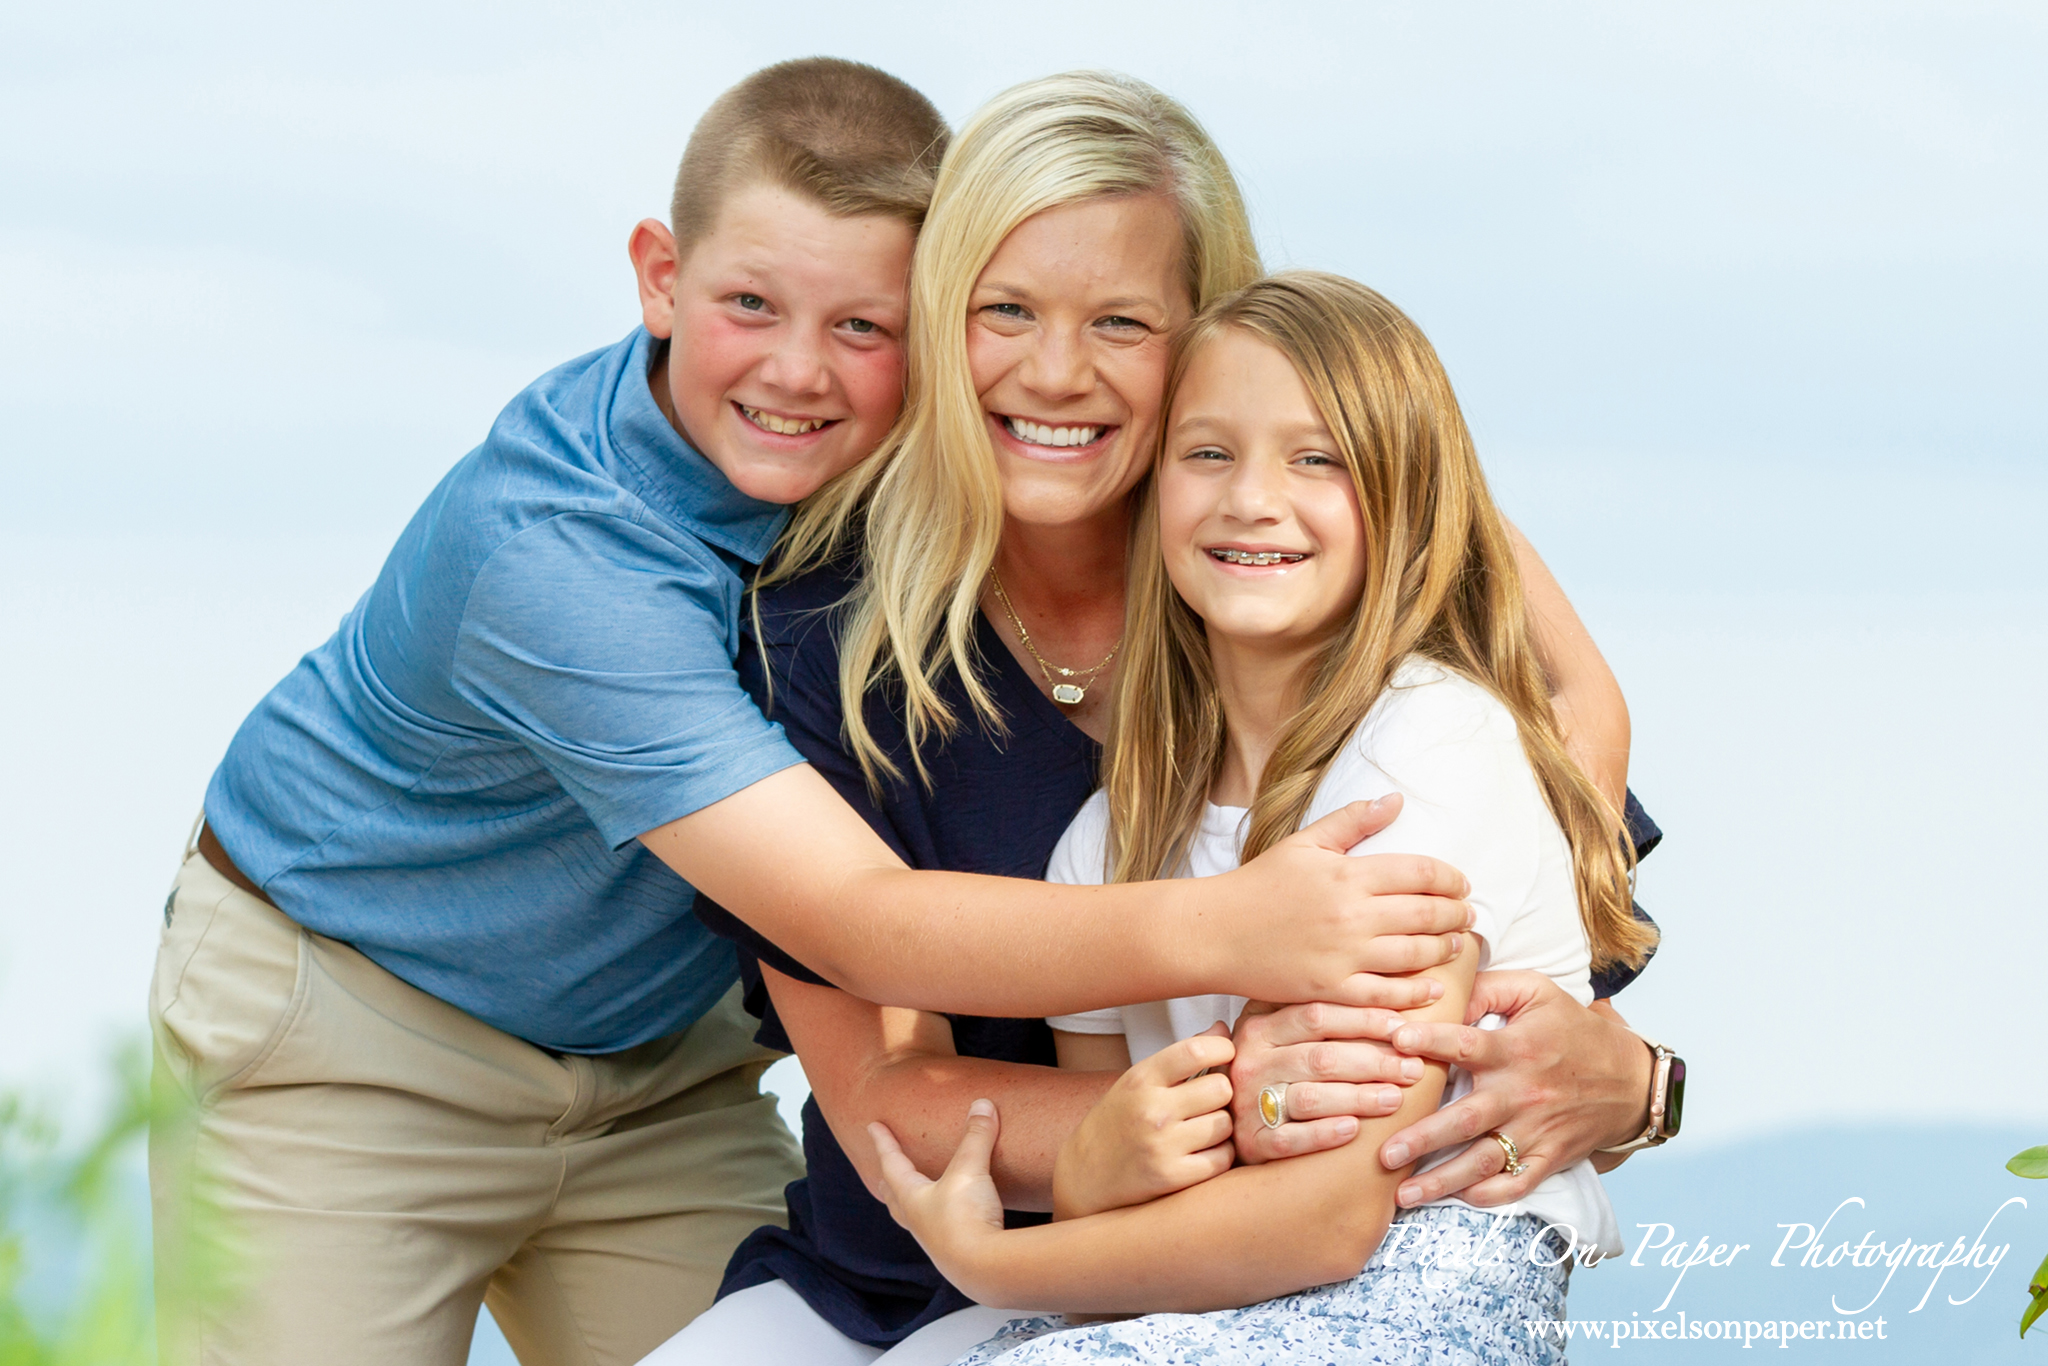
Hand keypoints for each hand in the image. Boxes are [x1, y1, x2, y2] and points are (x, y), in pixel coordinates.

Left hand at [869, 1100, 1008, 1299]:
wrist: (982, 1269)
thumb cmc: (965, 1218)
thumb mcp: (970, 1170)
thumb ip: (976, 1137)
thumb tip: (982, 1105)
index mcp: (911, 1198)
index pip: (892, 1164)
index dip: (884, 1143)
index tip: (872, 1126)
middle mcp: (918, 1220)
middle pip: (895, 1198)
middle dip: (888, 1183)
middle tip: (880, 1176)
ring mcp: (935, 1240)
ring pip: (914, 1219)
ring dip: (910, 1206)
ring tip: (913, 1199)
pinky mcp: (955, 1253)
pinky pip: (940, 1232)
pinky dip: (938, 1221)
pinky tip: (950, 1220)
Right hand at [1053, 1026, 1235, 1219]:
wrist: (1083, 1174)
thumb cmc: (1116, 1122)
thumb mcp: (1138, 1081)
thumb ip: (1181, 1056)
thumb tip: (1222, 1027)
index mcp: (1141, 1079)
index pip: (1196, 1050)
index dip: (1222, 1049)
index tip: (1226, 1055)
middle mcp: (1151, 1109)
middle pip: (1221, 1088)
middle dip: (1221, 1094)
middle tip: (1208, 1103)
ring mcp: (1162, 1145)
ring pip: (1225, 1125)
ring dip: (1221, 1128)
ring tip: (1202, 1130)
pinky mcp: (1171, 1177)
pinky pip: (1222, 1159)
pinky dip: (1220, 1156)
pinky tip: (1203, 1153)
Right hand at [1213, 793, 1473, 1004]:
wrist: (1216, 932)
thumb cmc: (1260, 883)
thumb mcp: (1304, 843)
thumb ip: (1353, 821)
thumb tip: (1396, 799)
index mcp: (1348, 874)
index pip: (1420, 872)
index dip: (1450, 878)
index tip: (1461, 884)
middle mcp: (1351, 915)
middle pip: (1427, 914)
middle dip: (1456, 914)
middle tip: (1468, 915)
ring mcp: (1343, 955)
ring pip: (1415, 955)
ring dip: (1444, 950)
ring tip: (1456, 945)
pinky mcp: (1331, 989)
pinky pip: (1386, 995)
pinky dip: (1415, 994)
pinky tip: (1432, 988)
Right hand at [1228, 993, 1433, 1164]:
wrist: (1220, 1116)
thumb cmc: (1267, 1067)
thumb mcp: (1277, 1031)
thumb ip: (1312, 1010)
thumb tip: (1383, 987)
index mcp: (1260, 1026)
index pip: (1317, 1015)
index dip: (1365, 1020)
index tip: (1405, 1028)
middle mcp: (1251, 1060)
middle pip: (1320, 1057)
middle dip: (1373, 1062)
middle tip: (1413, 1069)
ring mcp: (1248, 1100)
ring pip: (1310, 1097)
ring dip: (1358, 1098)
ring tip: (1395, 1099)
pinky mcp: (1251, 1140)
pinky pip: (1290, 1138)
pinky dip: (1323, 1134)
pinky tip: (1354, 1130)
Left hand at [1375, 971, 1653, 1206]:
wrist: (1631, 1080)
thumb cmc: (1573, 1031)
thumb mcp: (1536, 993)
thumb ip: (1488, 988)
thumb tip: (1442, 993)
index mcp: (1516, 1049)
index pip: (1468, 1044)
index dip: (1432, 1040)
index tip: (1395, 1039)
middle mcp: (1522, 1094)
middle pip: (1467, 1118)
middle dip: (1424, 1138)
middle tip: (1384, 1152)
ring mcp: (1535, 1131)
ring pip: (1485, 1161)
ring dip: (1443, 1180)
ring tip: (1403, 1194)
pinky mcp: (1549, 1158)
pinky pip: (1516, 1185)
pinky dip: (1489, 1196)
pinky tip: (1457, 1199)